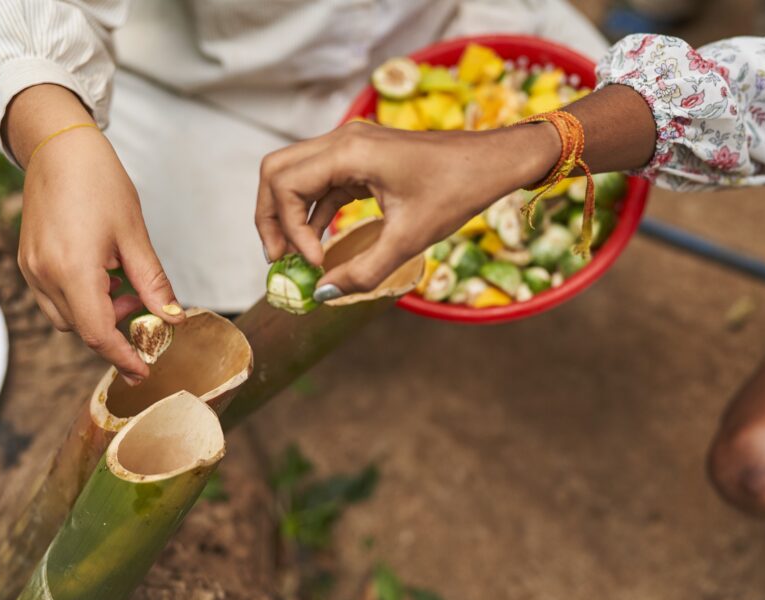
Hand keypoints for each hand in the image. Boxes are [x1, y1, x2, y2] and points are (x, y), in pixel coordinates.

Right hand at [7, 85, 182, 383]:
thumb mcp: (134, 235)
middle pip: (83, 330)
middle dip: (117, 330)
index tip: (145, 370)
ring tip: (124, 283)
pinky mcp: (29, 261)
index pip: (98, 334)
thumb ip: (152, 282)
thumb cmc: (99, 182)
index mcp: (72, 270)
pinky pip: (56, 298)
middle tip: (144, 307)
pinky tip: (104, 275)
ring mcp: (32, 269)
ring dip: (99, 314)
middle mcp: (44, 275)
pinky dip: (83, 299)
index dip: (123, 357)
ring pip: (68, 317)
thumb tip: (172, 319)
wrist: (59, 147)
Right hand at [256, 121, 558, 297]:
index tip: (314, 263)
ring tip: (295, 258)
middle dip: (270, 218)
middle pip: (277, 172)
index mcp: (350, 151)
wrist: (494, 162)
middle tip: (278, 260)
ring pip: (294, 175)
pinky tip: (320, 244)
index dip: (290, 230)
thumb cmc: (458, 190)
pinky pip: (320, 181)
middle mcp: (343, 140)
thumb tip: (324, 293)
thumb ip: (364, 270)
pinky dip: (312, 212)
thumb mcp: (410, 238)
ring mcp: (350, 146)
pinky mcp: (361, 158)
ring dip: (288, 215)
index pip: (286, 186)